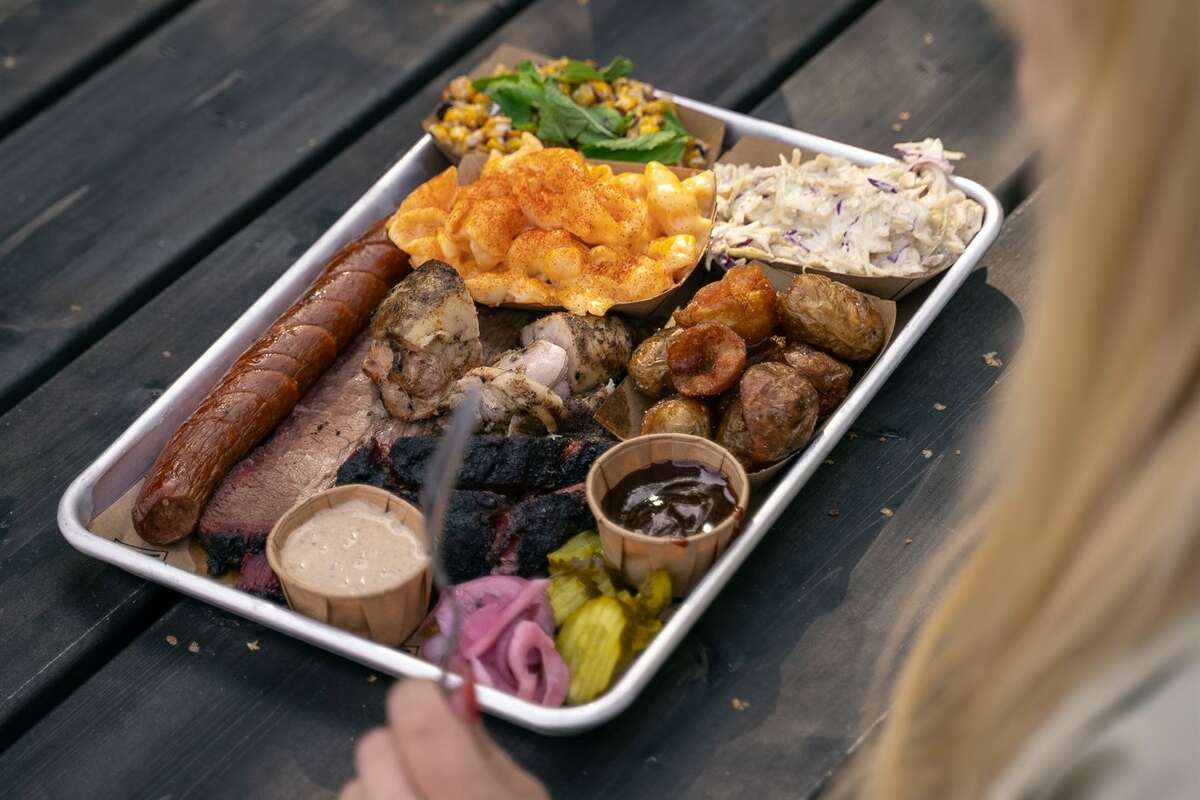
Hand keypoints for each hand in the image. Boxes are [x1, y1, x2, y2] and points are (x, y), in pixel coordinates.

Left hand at [341, 677, 548, 799]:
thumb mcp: (525, 795)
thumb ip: (485, 746)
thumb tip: (452, 690)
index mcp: (472, 799)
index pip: (419, 722)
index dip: (419, 696)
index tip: (433, 699)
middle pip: (375, 746)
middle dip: (400, 745)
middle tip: (431, 764)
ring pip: (353, 786)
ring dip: (381, 785)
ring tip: (418, 798)